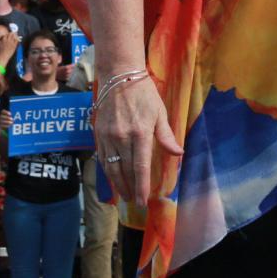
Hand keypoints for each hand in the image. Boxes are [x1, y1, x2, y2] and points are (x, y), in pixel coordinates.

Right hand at [94, 72, 182, 208]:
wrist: (118, 75)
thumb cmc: (144, 93)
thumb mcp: (160, 112)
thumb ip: (166, 136)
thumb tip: (178, 154)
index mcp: (140, 133)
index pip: (140, 167)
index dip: (141, 186)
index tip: (143, 201)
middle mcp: (121, 137)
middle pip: (124, 171)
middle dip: (130, 189)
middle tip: (135, 202)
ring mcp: (107, 136)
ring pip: (110, 167)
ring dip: (117, 184)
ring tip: (124, 195)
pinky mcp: (98, 133)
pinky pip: (101, 157)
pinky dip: (107, 170)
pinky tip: (112, 178)